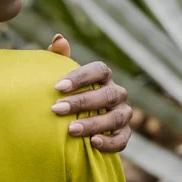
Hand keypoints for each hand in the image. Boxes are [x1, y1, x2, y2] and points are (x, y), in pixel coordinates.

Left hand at [48, 34, 131, 152]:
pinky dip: (110, 142)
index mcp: (104, 77)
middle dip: (81, 102)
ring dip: (93, 123)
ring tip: (71, 129)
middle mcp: (117, 93)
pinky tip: (93, 143)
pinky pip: (122, 139)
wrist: (75, 124)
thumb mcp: (62, 78)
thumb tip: (59, 38)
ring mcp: (123, 114)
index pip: (99, 70)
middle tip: (56, 109)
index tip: (57, 87)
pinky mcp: (124, 134)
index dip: (80, 77)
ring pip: (115, 117)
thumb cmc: (67, 95)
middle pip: (107, 95)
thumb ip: (59, 58)